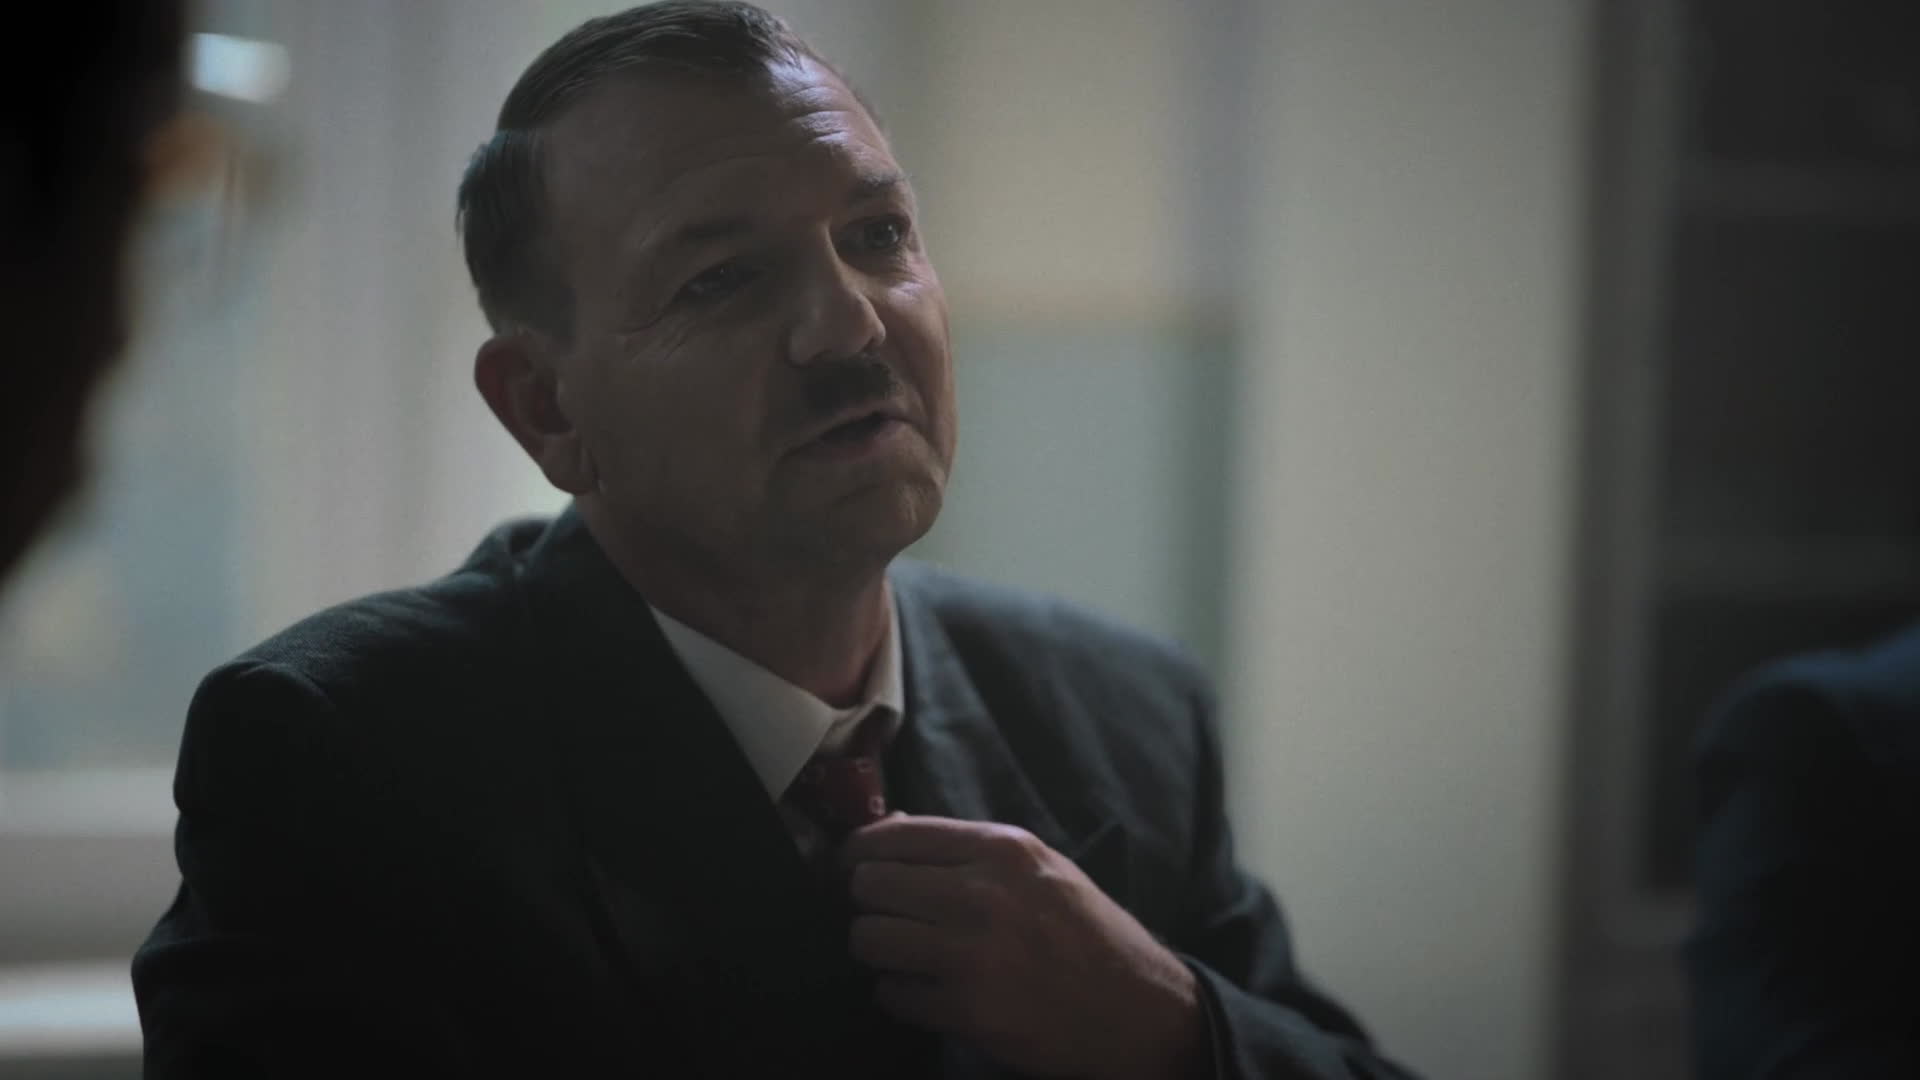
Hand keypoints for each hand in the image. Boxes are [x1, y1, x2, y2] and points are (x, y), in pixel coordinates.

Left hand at [840, 815, 1207, 1079]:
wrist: (1138, 1009)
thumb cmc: (1087, 933)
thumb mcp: (1040, 867)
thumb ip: (966, 849)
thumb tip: (885, 830)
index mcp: (1002, 848)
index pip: (893, 835)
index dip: (857, 852)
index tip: (849, 868)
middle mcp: (983, 894)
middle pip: (869, 884)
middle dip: (865, 902)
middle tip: (883, 916)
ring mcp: (973, 955)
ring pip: (868, 938)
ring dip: (877, 950)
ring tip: (901, 955)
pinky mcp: (969, 1011)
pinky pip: (891, 994)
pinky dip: (899, 994)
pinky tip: (926, 992)